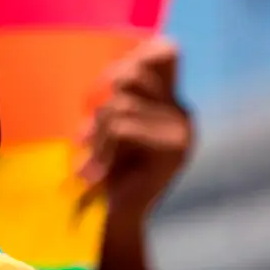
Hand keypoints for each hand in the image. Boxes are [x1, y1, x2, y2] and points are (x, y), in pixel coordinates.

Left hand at [79, 38, 192, 215]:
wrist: (120, 219)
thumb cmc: (110, 170)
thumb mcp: (109, 125)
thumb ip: (117, 94)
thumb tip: (114, 66)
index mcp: (171, 102)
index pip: (165, 50)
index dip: (133, 56)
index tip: (106, 84)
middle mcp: (183, 113)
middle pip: (132, 75)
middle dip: (102, 100)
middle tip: (86, 134)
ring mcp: (181, 132)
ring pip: (121, 105)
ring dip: (95, 133)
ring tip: (88, 157)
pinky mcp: (172, 151)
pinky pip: (123, 128)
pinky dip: (100, 148)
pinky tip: (94, 171)